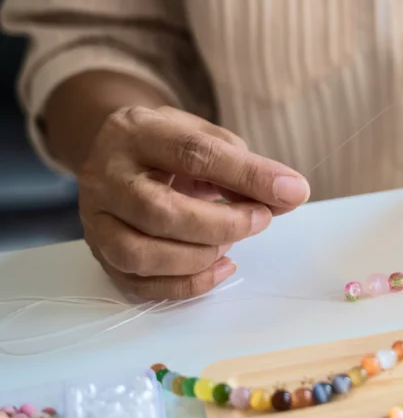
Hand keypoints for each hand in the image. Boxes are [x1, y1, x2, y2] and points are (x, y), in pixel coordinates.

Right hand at [78, 106, 309, 298]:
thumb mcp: (206, 137)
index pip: (192, 154)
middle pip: (160, 211)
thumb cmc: (170, 147)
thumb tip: (289, 195)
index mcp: (135, 133)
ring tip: (231, 243)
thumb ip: (245, 165)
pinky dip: (189, 284)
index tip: (291, 190)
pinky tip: (221, 268)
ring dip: (200, 257)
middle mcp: (105, 176)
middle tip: (261, 219)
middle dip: (222, 224)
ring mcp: (95, 219)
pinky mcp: (100, 254)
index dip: (247, 175)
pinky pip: (140, 284)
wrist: (118, 154)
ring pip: (141, 254)